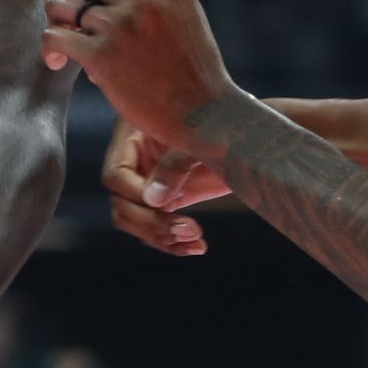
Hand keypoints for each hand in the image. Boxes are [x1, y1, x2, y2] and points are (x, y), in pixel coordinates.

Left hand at [41, 0, 239, 153]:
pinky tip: (59, 61)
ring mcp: (120, 24)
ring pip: (63, 6)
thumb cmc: (191, 61)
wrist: (207, 114)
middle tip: (91, 35)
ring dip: (63, 25)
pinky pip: (56, 36)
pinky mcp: (101, 55)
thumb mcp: (177, 4)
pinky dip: (52, 48)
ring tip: (72, 45)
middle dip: (82, 7)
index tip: (105, 12)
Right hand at [101, 118, 230, 255]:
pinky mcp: (169, 199)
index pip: (117, 175)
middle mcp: (137, 161)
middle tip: (186, 230)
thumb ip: (176, 162)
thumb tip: (153, 199)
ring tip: (194, 240)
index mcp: (135, 136)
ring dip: (160, 237)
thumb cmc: (225, 121)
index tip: (169, 204)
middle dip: (150, 223)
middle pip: (121, 204)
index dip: (137, 195)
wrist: (250, 133)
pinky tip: (197, 246)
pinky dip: (173, 243)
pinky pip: (157, 229)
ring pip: (136, 222)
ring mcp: (151, 182)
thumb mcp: (201, 135)